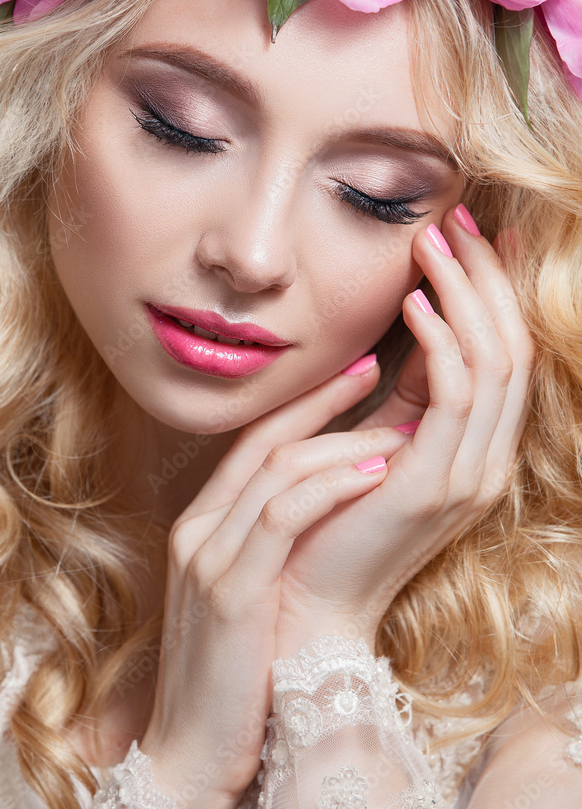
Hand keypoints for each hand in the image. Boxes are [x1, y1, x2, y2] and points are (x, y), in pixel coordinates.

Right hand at [140, 357, 398, 807]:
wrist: (194, 750)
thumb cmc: (237, 671)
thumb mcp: (250, 589)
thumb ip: (273, 538)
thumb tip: (331, 489)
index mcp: (202, 525)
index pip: (254, 442)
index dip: (306, 403)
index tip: (355, 371)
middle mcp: (197, 530)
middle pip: (264, 443)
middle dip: (326, 403)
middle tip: (381, 371)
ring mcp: (208, 558)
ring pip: (276, 472)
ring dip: (342, 445)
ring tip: (397, 435)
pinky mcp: (231, 592)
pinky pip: (282, 518)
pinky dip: (329, 488)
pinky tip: (373, 475)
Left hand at [272, 207, 534, 657]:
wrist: (308, 600)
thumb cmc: (332, 515)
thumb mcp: (382, 441)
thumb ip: (409, 393)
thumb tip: (417, 319)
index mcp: (480, 450)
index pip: (508, 353)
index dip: (495, 290)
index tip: (470, 233)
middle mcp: (490, 461)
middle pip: (513, 346)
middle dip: (487, 278)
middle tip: (456, 220)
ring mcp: (471, 474)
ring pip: (494, 362)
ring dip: (465, 295)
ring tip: (431, 244)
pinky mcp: (436, 482)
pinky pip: (458, 396)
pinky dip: (441, 341)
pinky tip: (414, 303)